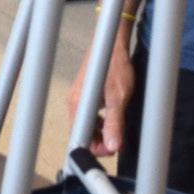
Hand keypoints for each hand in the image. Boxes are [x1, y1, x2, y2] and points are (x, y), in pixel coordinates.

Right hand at [65, 22, 138, 157]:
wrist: (113, 43)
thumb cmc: (114, 65)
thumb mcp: (118, 98)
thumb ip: (115, 123)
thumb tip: (113, 145)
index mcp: (78, 104)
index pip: (79, 137)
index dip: (94, 148)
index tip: (110, 150)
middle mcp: (74, 102)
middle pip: (82, 131)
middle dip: (99, 140)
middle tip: (117, 141)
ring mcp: (79, 97)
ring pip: (86, 123)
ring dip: (101, 131)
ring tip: (117, 129)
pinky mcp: (85, 93)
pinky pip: (89, 114)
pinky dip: (100, 120)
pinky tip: (112, 117)